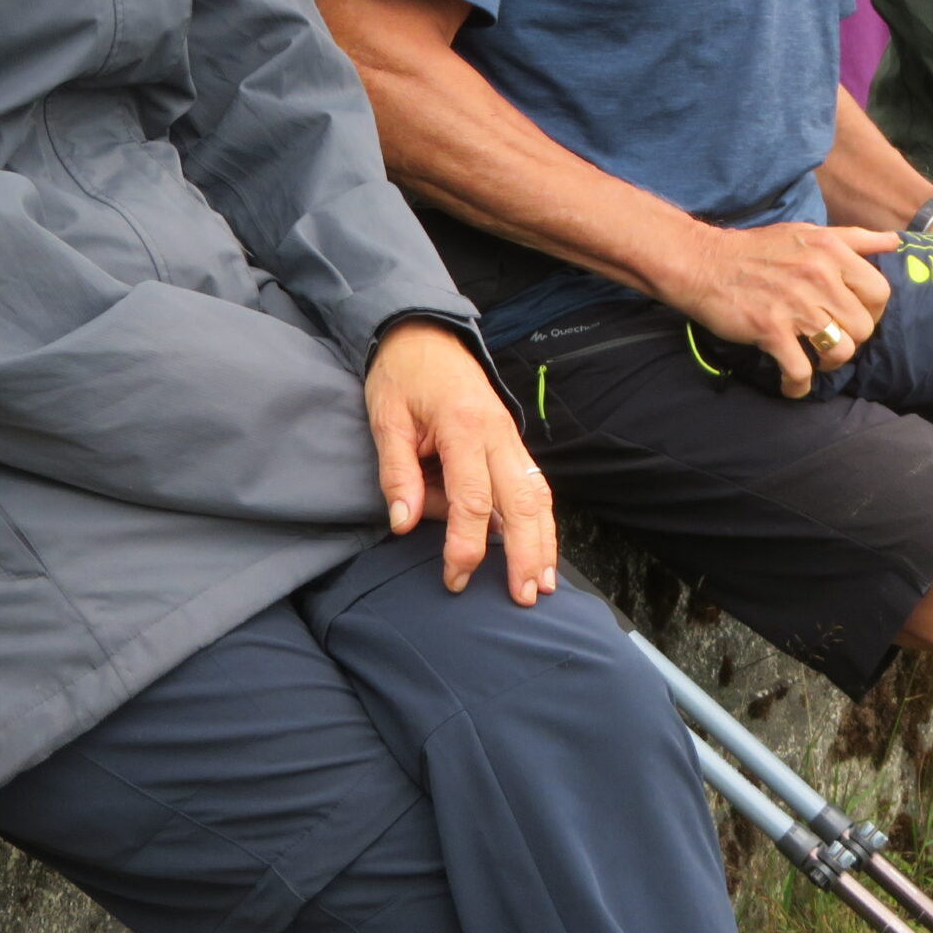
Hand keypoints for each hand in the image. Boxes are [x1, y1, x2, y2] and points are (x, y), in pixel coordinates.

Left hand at [365, 319, 555, 603]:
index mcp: (464, 427)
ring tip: (545, 584)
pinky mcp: (511, 442)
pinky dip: (543, 520)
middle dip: (525, 553)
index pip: (473, 498)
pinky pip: (535, 485)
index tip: (454, 579)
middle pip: (521, 502)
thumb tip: (404, 523)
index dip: (465, 545)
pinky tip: (544, 550)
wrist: (425, 334)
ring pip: (538, 495)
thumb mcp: (386, 418)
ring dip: (545, 541)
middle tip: (523, 598)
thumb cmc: (402, 376)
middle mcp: (497, 433)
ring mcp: (510, 437)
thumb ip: (397, 472)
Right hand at [663, 221, 898, 397]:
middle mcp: (818, 276)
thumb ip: (854, 239)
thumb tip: (894, 242)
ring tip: (815, 360)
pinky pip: (800, 371)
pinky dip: (798, 386)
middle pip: (863, 327)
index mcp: (831, 251)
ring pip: (840, 351)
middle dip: (851, 340)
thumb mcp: (808, 234)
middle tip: (832, 340)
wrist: (703, 263)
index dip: (873, 312)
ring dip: (829, 364)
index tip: (855, 318)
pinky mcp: (770, 329)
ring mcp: (795, 304)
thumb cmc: (758, 250)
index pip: (880, 291)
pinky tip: (791, 384)